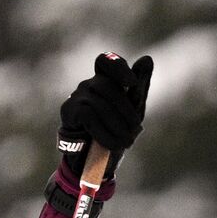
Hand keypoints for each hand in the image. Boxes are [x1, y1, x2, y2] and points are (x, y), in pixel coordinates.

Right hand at [58, 52, 153, 177]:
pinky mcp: (69, 110)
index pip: (108, 61)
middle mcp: (90, 84)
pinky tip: (112, 145)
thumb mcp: (132, 111)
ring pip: (100, 103)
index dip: (119, 68)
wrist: (94, 159)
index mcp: (107, 80)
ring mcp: (77, 95)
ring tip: (127, 142)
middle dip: (126, 109)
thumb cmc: (115, 130)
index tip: (132, 84)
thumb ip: (139, 87)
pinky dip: (104, 132)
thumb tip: (147, 58)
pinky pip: (89, 116)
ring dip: (117, 125)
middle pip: (108, 85)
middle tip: (135, 129)